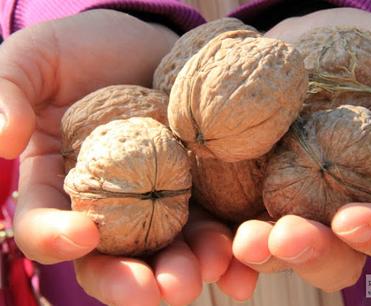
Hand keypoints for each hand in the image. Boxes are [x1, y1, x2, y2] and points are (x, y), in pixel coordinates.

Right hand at [0, 10, 256, 305]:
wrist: (149, 42)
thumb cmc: (87, 48)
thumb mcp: (39, 58)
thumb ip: (9, 89)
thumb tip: (4, 140)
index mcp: (61, 182)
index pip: (46, 223)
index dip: (55, 238)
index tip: (80, 234)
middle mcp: (110, 203)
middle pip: (113, 257)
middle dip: (132, 281)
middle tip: (157, 289)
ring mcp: (158, 198)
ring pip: (168, 248)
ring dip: (188, 269)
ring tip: (208, 271)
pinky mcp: (200, 187)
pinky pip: (211, 224)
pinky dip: (227, 248)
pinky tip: (242, 267)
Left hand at [231, 7, 370, 291]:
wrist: (298, 44)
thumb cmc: (359, 49)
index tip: (350, 219)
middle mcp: (334, 205)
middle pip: (334, 255)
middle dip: (312, 253)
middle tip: (285, 237)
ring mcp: (287, 202)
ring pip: (280, 250)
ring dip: (262, 254)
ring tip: (244, 240)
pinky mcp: (245, 191)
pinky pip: (233, 228)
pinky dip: (223, 246)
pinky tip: (213, 247)